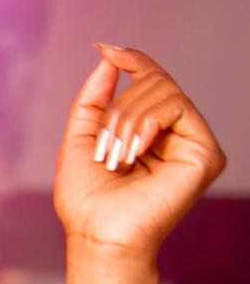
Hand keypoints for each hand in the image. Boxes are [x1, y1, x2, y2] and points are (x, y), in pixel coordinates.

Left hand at [54, 45, 226, 263]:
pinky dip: (145, 123)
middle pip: (153, 83)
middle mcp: (176, 136)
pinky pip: (175, 105)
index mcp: (150, 134)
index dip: (132, 61)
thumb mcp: (78, 140)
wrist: (99, 234)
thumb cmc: (86, 200)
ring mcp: (193, 142)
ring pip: (162, 90)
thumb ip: (93, 100)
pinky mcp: (205, 152)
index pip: (150, 84)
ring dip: (126, 120)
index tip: (106, 48)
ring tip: (116, 157)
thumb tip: (110, 58)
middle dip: (117, 109)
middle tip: (105, 149)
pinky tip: (133, 151)